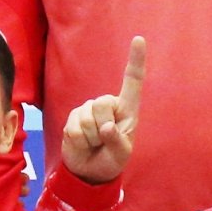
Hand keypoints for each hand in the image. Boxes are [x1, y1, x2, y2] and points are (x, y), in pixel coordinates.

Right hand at [55, 36, 144, 184]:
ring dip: (91, 138)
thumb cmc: (112, 160)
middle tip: (104, 141)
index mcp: (127, 110)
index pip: (133, 81)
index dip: (136, 60)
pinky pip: (74, 128)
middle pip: (102, 104)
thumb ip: (117, 142)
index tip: (138, 39)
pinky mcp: (73, 118)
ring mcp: (88, 110)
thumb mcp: (121, 155)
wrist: (89, 171)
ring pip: (87, 118)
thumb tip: (106, 128)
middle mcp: (108, 105)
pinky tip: (83, 144)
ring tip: (95, 144)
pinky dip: (80, 142)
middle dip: (102, 127)